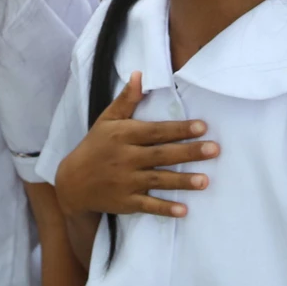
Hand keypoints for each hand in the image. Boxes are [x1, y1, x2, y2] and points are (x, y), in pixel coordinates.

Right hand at [54, 72, 218, 218]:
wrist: (72, 182)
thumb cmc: (95, 146)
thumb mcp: (106, 120)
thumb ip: (126, 100)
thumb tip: (139, 74)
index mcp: (123, 135)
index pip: (155, 131)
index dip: (179, 129)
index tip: (202, 126)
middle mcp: (126, 158)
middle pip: (162, 154)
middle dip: (189, 152)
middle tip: (214, 149)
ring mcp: (126, 182)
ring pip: (158, 180)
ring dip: (182, 181)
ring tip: (205, 181)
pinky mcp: (126, 202)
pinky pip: (148, 206)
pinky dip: (165, 209)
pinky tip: (184, 210)